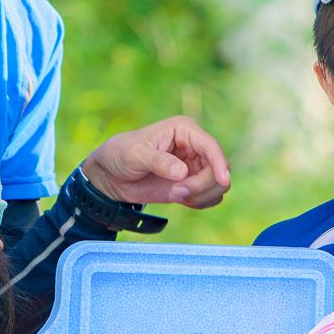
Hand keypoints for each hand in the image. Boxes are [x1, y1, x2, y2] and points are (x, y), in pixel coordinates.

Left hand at [81, 116, 231, 208]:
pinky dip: (200, 203)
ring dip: (201, 196)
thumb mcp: (135, 154)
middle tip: (178, 194)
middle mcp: (195, 147)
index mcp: (184, 130)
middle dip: (203, 186)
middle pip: (218, 169)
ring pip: (217, 185)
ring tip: (176, 196)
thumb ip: (158, 162)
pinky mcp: (192, 184)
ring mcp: (195, 167)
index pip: (211, 146)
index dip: (220, 164)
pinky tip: (180, 200)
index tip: (222, 181)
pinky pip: (210, 197)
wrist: (111, 175)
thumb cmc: (120, 155)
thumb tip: (182, 172)